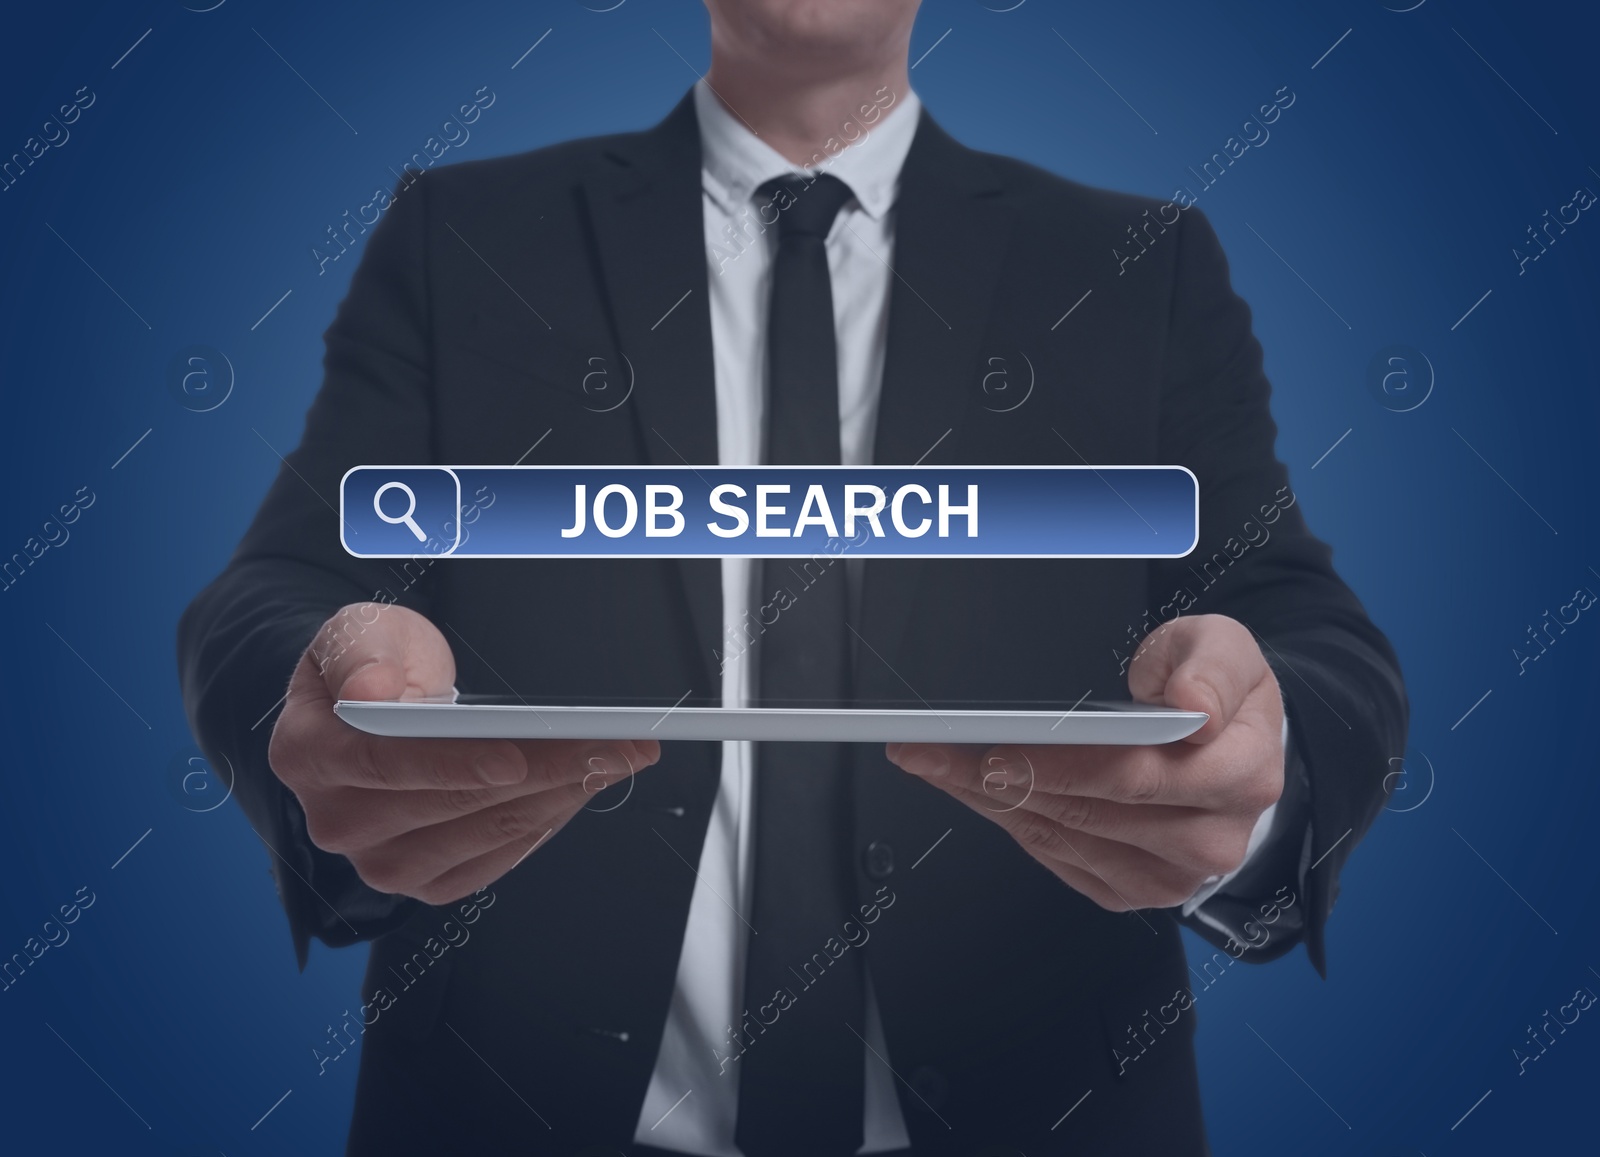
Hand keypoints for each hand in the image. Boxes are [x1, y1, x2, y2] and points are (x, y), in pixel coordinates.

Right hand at [267, 602, 657, 904]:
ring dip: (561, 795)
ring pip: (487, 833)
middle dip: (544, 769)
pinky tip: (581, 787)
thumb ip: (361, 654)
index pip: (386, 764)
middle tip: (610, 743)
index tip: (518, 756)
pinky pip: (497, 859)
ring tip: (615, 759)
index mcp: (307, 753)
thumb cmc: (372, 664)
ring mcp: (379, 860)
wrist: (374, 702)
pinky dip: (547, 821)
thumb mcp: (359, 632)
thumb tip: (372, 690)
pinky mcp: (424, 881)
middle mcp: (337, 820)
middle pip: (454, 803)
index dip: (456, 764)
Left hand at [885, 614, 1282, 910]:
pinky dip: (1007, 820)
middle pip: (1083, 810)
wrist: (1232, 746)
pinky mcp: (1133, 890)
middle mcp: (1211, 836)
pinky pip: (1055, 856)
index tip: (991, 748)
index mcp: (1242, 774)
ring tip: (935, 762)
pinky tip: (973, 789)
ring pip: (1059, 836)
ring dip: (988, 800)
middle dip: (996, 776)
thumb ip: (1211, 668)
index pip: (1132, 774)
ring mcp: (1171, 874)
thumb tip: (1192, 705)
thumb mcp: (1225, 651)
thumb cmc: (1216, 694)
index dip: (1053, 763)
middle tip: (931, 749)